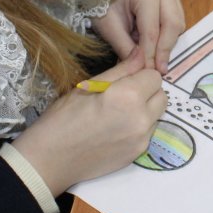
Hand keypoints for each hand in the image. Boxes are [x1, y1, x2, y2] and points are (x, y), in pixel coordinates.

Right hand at [12, 55, 166, 193]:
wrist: (50, 159)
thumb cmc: (63, 118)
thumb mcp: (90, 86)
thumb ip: (122, 70)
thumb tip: (141, 53)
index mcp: (128, 96)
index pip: (154, 76)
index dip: (140, 75)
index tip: (125, 80)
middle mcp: (141, 118)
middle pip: (162, 95)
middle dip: (148, 91)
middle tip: (123, 95)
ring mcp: (141, 139)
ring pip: (157, 115)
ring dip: (145, 110)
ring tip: (118, 113)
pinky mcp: (138, 154)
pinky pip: (148, 132)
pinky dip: (138, 127)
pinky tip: (115, 129)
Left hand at [91, 0, 184, 73]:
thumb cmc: (103, 5)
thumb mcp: (109, 28)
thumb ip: (127, 49)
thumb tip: (143, 69)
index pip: (152, 30)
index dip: (151, 54)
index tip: (149, 72)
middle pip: (172, 25)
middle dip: (164, 50)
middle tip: (158, 70)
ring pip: (178, 25)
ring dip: (167, 44)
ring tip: (154, 58)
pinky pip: (176, 22)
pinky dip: (167, 37)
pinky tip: (156, 46)